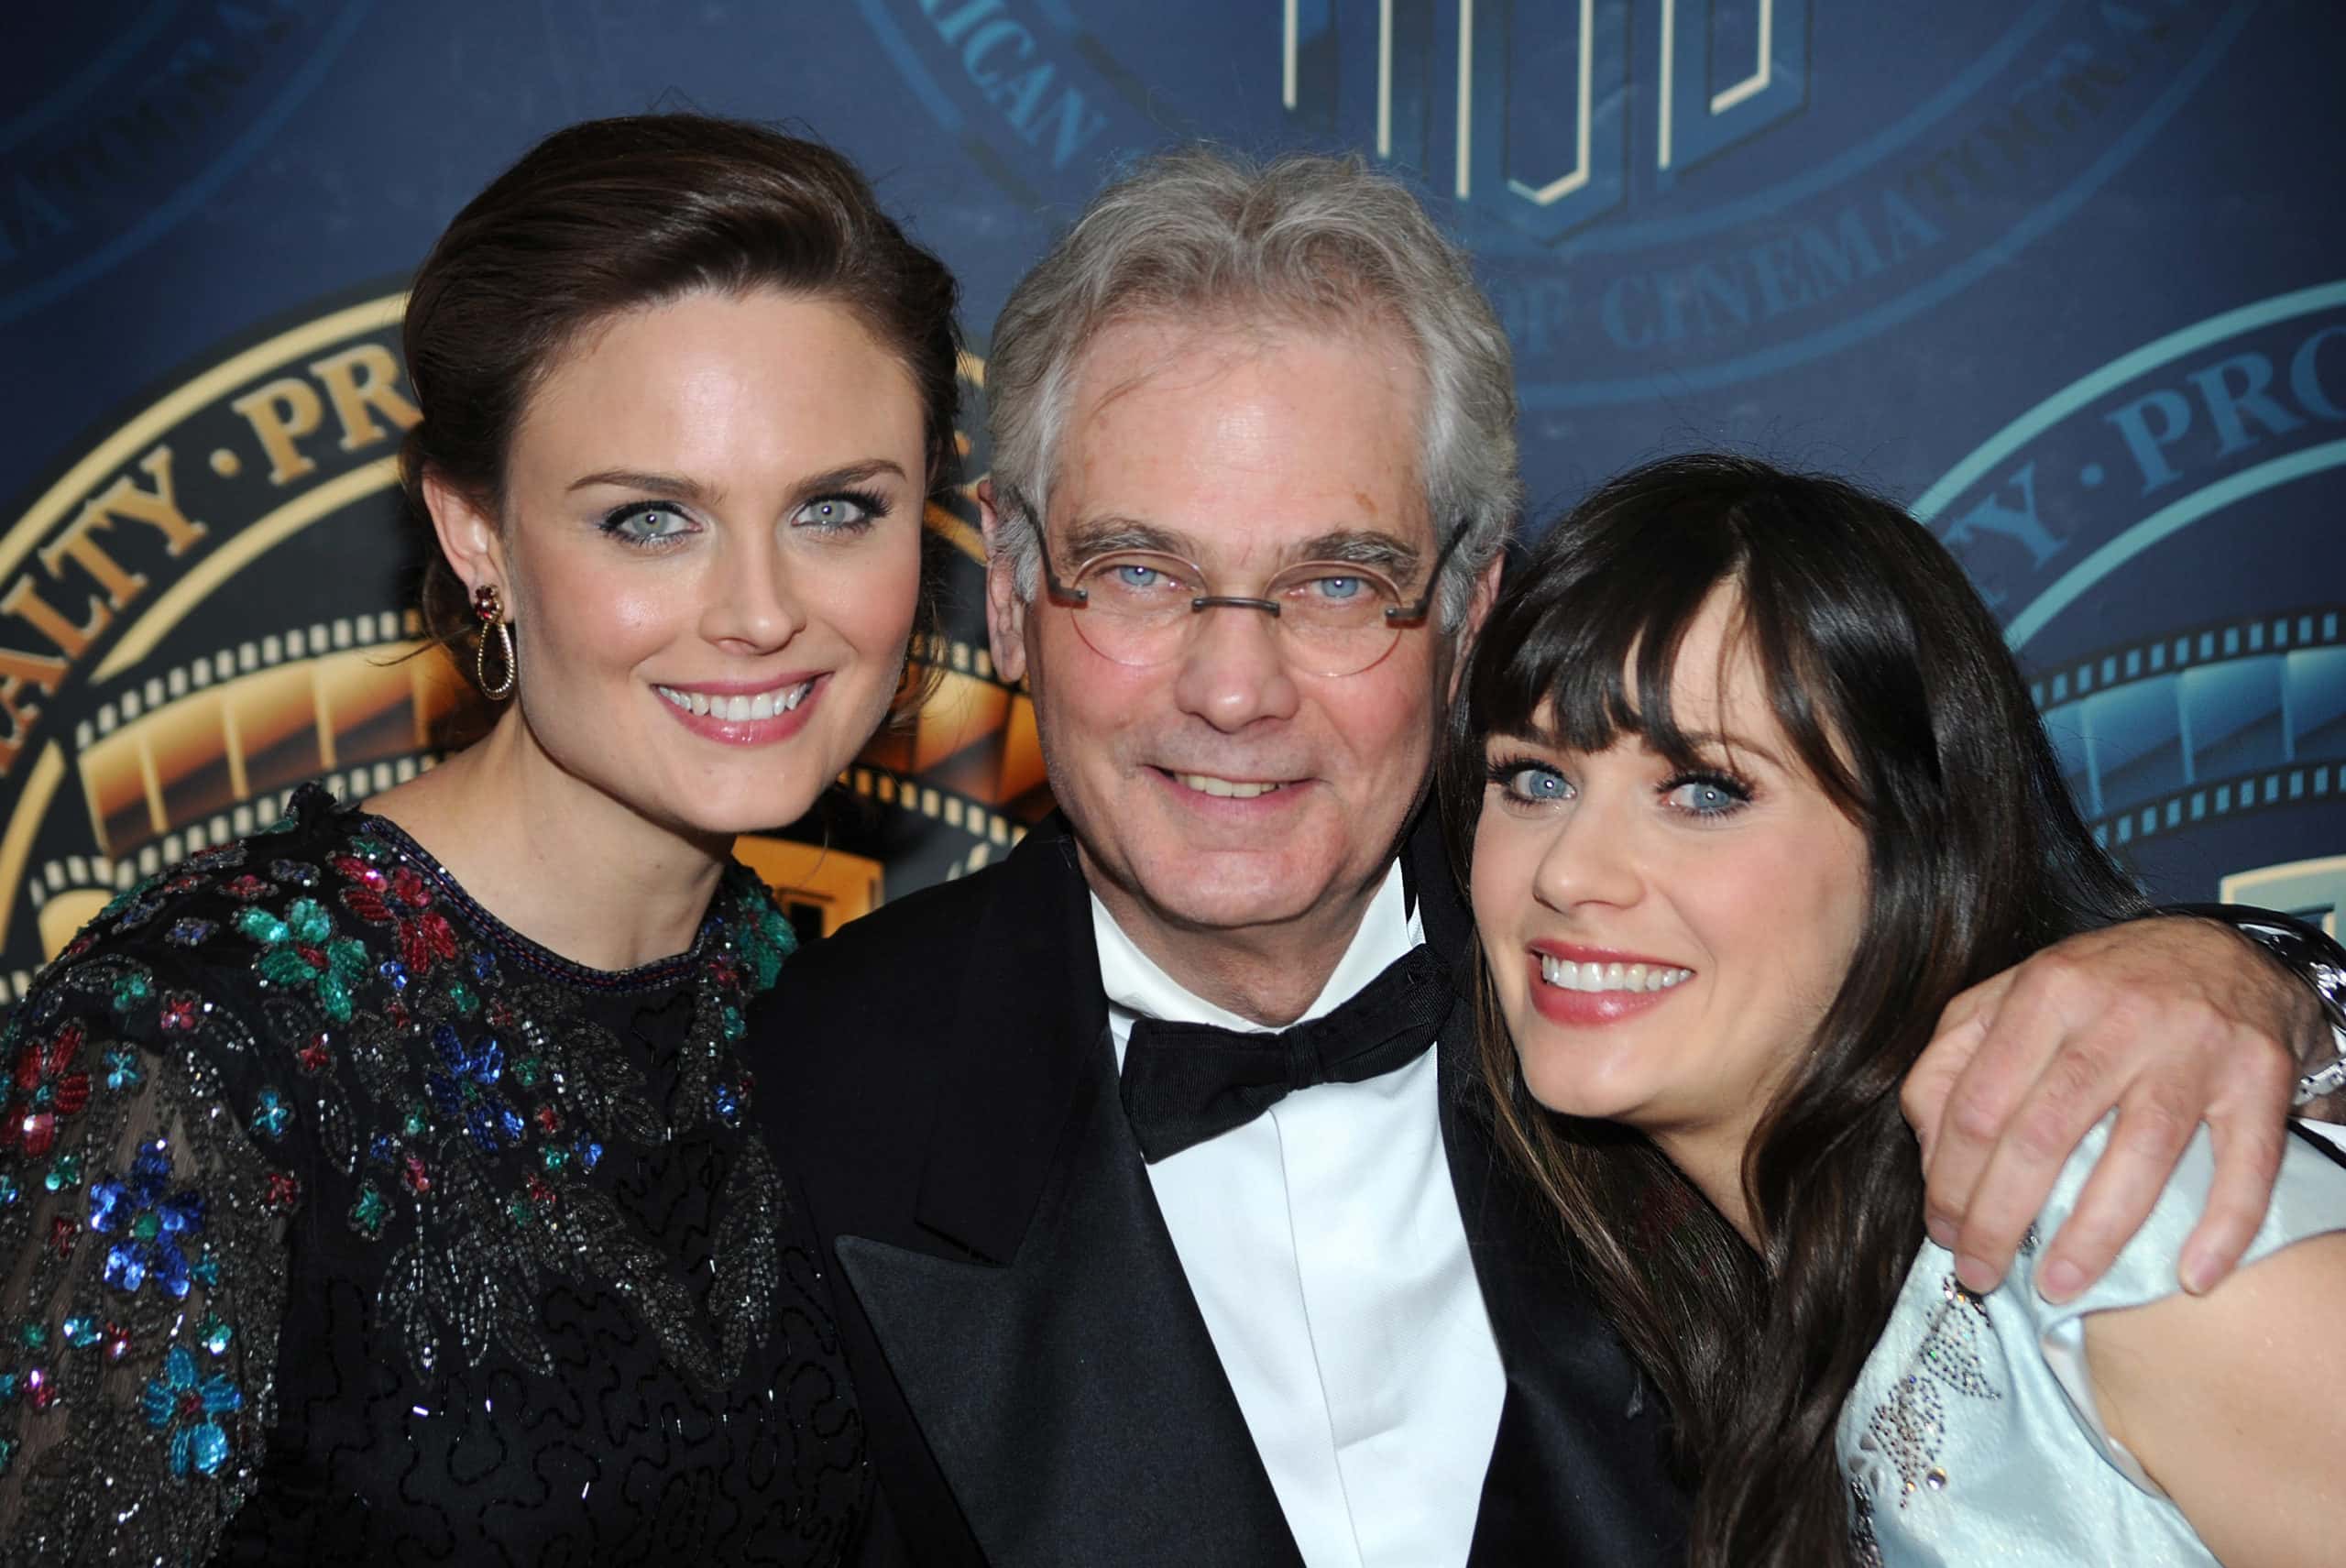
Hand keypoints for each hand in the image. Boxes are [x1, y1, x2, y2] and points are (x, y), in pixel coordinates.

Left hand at [1900, 917, 2311, 1302]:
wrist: (2225, 954)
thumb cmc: (2099, 991)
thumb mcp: (2013, 998)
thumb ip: (1954, 1058)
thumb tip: (1929, 1149)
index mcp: (2045, 991)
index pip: (1977, 1103)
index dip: (1950, 1180)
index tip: (1942, 1232)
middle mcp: (2117, 1014)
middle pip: (2042, 1135)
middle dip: (2000, 1220)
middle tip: (1981, 1275)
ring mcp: (2194, 1045)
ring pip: (2137, 1156)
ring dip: (2091, 1238)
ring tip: (2057, 1287)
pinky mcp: (2260, 1076)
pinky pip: (2244, 1164)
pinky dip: (2221, 1228)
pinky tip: (2191, 1279)